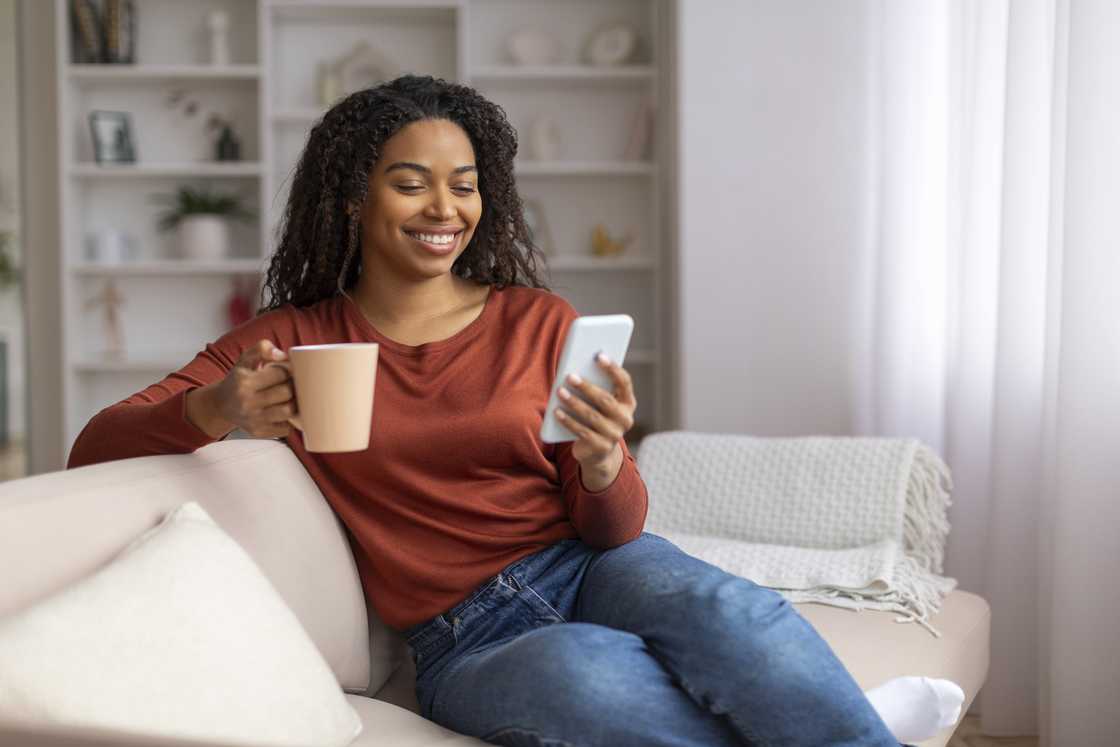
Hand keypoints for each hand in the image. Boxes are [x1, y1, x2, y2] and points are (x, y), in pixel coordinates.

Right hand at [212, 339, 297, 438]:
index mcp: (244, 381)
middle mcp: (247, 402)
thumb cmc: (238, 379)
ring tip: (290, 397)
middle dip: (293, 386)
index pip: (280, 373)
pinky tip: (282, 411)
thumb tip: (283, 355)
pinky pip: (285, 428)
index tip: (288, 371)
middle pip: (287, 393)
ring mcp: (253, 419)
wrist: (220, 405)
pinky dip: (289, 420)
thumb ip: (262, 348)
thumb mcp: (245, 359)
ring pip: (288, 411)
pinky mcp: (258, 432)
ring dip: (294, 403)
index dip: (289, 370)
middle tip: (292, 384)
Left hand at [554, 352, 636, 467]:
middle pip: (605, 400)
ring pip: (592, 416)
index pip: (624, 382)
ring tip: (559, 392)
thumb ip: (596, 387)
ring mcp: (614, 435)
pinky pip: (582, 431)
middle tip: (570, 376)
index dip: (613, 368)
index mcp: (628, 402)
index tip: (598, 355)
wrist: (597, 451)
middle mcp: (625, 419)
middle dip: (587, 387)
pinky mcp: (601, 447)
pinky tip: (556, 411)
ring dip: (574, 403)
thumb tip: (576, 368)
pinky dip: (568, 420)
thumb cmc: (596, 416)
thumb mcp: (599, 403)